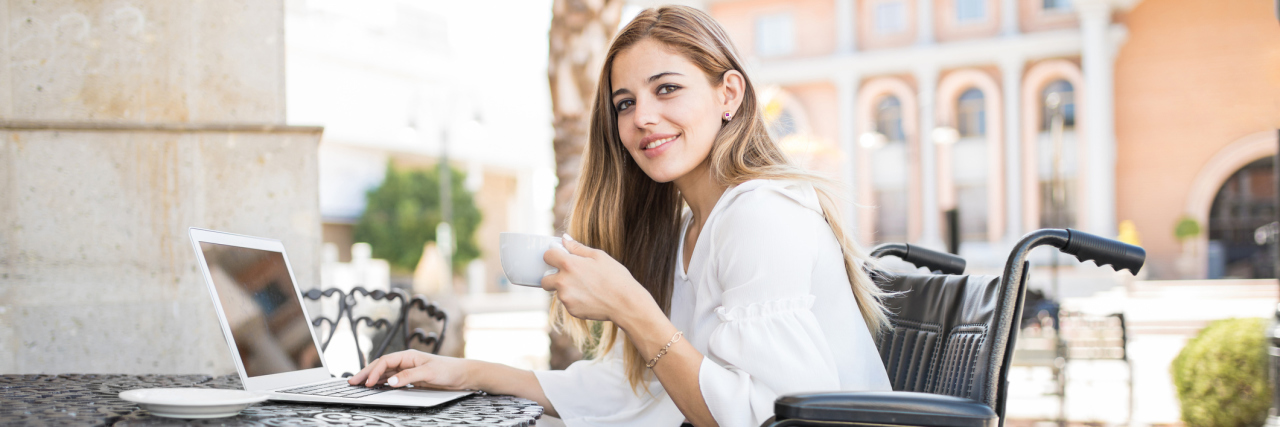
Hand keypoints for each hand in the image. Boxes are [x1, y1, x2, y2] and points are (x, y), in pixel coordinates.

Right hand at [347, 350, 471, 390]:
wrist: (462, 375)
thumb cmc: (448, 369)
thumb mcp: (428, 373)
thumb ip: (409, 376)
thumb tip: (390, 381)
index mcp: (408, 355)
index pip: (385, 361)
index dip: (374, 372)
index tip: (367, 383)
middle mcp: (406, 361)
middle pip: (381, 366)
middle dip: (365, 373)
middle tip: (351, 382)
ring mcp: (407, 370)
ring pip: (384, 373)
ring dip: (371, 378)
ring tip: (358, 385)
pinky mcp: (411, 379)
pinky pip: (391, 380)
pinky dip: (381, 383)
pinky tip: (374, 387)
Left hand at [541, 234, 656, 325]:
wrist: (625, 303)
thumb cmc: (615, 277)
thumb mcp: (599, 256)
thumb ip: (577, 248)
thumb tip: (564, 239)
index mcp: (568, 264)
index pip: (547, 256)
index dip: (553, 256)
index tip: (560, 259)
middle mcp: (562, 282)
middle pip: (544, 280)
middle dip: (553, 277)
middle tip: (569, 277)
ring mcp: (565, 298)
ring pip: (558, 292)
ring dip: (566, 289)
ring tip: (588, 288)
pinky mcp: (571, 310)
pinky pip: (568, 303)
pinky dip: (575, 300)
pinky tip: (591, 298)